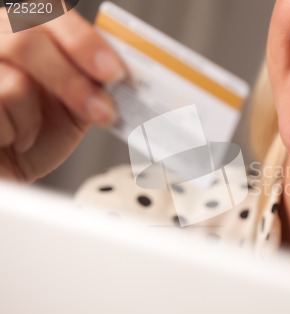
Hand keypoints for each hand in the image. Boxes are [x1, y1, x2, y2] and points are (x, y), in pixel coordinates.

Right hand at [0, 9, 124, 181]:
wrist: (8, 169)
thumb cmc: (37, 137)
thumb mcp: (75, 108)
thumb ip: (92, 84)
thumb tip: (123, 80)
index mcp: (25, 34)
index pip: (50, 14)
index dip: (84, 41)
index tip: (115, 71)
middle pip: (28, 40)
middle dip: (73, 81)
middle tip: (103, 110)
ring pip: (15, 81)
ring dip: (36, 119)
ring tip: (33, 132)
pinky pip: (0, 106)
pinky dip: (17, 132)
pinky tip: (12, 139)